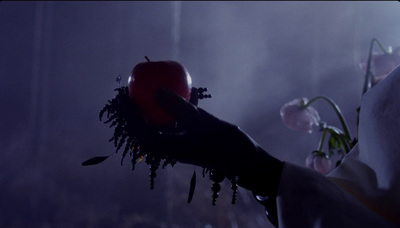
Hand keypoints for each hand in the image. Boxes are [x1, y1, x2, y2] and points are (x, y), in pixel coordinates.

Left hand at [136, 87, 283, 196]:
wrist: (243, 160)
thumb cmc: (224, 143)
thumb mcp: (201, 121)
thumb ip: (179, 107)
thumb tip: (156, 90)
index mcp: (170, 148)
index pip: (140, 132)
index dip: (129, 116)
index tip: (125, 98)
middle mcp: (172, 147)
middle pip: (146, 129)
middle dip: (137, 111)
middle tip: (133, 92)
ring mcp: (181, 144)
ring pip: (161, 126)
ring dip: (154, 110)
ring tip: (149, 91)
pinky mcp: (190, 139)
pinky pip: (177, 123)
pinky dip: (173, 110)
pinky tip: (180, 94)